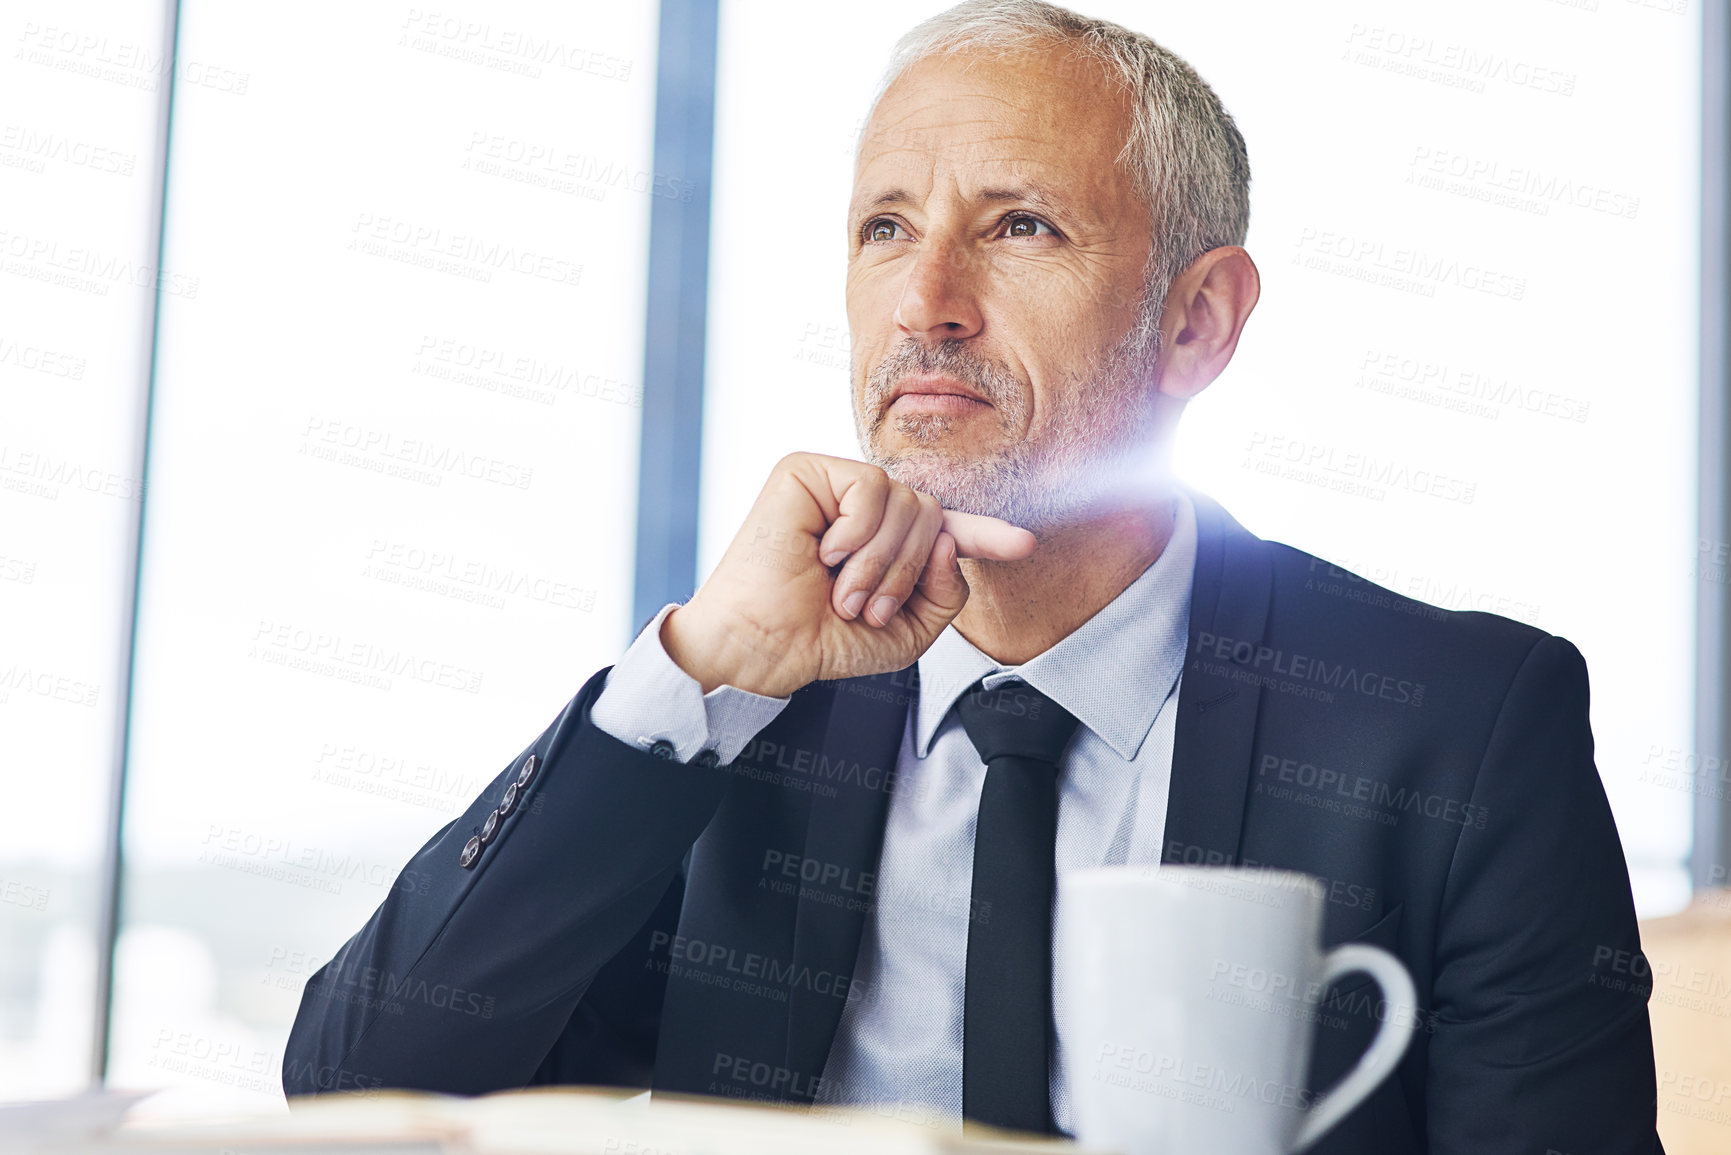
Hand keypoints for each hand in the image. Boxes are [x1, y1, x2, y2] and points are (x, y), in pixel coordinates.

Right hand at [660, 453, 1035, 696]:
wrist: (764, 648)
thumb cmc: (822, 639)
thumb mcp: (907, 631)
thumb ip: (947, 592)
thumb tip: (950, 541)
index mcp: (886, 540)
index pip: (945, 528)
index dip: (984, 535)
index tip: (1024, 545)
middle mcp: (863, 507)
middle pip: (931, 514)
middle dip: (908, 572)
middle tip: (864, 607)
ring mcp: (835, 484)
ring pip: (907, 502)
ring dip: (880, 562)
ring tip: (842, 592)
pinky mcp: (806, 470)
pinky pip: (871, 487)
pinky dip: (856, 533)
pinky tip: (822, 552)